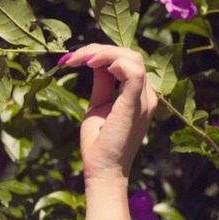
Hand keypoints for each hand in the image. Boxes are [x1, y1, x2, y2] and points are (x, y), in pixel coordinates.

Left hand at [61, 45, 157, 182]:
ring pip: (132, 57)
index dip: (101, 54)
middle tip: (71, 58)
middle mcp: (147, 95)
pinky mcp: (135, 104)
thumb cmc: (99, 143)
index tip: (73, 59)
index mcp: (139, 95)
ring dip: (103, 52)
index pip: (126, 61)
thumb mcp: (98, 105)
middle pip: (129, 55)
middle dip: (98, 50)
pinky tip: (92, 64)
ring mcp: (143, 99)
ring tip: (79, 59)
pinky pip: (133, 71)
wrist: (102, 169)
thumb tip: (96, 62)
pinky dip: (113, 61)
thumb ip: (102, 83)